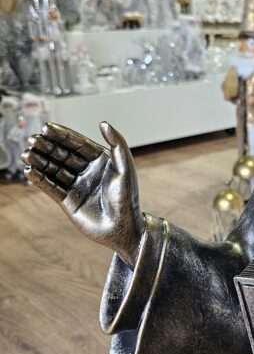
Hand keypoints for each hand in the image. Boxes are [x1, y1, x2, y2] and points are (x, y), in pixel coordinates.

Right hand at [21, 121, 142, 265]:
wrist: (123, 230)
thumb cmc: (127, 199)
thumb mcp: (125, 169)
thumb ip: (117, 144)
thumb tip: (103, 123)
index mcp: (101, 162)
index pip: (78, 144)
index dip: (63, 135)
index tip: (46, 127)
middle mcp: (88, 172)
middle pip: (63, 155)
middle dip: (47, 147)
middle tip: (32, 139)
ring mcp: (77, 186)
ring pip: (54, 170)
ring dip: (40, 161)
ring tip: (26, 154)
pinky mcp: (68, 201)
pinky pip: (51, 188)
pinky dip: (40, 179)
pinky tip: (29, 171)